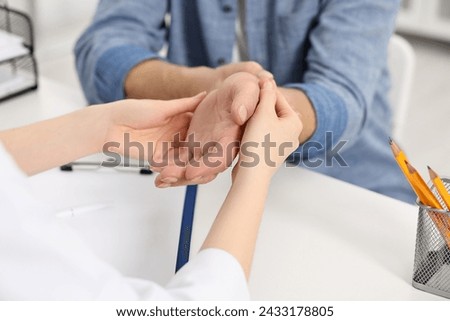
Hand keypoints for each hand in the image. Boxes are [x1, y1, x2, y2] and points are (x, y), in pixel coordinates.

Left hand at [101, 92, 205, 163]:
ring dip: (191, 164)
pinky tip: (182, 172)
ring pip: (185, 158)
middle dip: (203, 154)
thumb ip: (185, 105)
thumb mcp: (162, 107)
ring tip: (199, 169)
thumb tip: (205, 95)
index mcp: (180, 118)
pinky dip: (176, 170)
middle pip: (196, 146)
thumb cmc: (131, 111)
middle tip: (214, 160)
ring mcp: (168, 146)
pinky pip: (171, 166)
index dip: (211, 134)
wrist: (109, 126)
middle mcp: (177, 133)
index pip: (202, 127)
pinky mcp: (159, 159)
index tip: (222, 140)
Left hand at [154, 72, 260, 186]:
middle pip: (202, 170)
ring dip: (174, 174)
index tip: (191, 172)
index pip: (221, 159)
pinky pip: (178, 158)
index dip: (207, 167)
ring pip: (188, 167)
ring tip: (158, 178)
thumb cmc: (242, 87)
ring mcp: (204, 147)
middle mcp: (218, 148)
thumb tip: (240, 116)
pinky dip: (167, 164)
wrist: (231, 87)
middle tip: (166, 176)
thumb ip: (245, 100)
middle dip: (184, 176)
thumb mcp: (245, 88)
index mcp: (231, 138)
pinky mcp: (192, 144)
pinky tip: (154, 165)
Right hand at [232, 79, 302, 179]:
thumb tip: (268, 80)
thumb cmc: (259, 144)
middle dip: (258, 105)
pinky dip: (252, 131)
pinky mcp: (269, 154)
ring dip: (254, 118)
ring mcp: (281, 146)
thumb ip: (266, 95)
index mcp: (294, 123)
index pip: (278, 98)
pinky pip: (261, 136)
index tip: (250, 83)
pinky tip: (242, 130)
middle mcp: (291, 135)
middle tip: (245, 99)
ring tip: (242, 114)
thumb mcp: (262, 113)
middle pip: (272, 111)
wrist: (252, 175)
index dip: (263, 90)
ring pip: (266, 124)